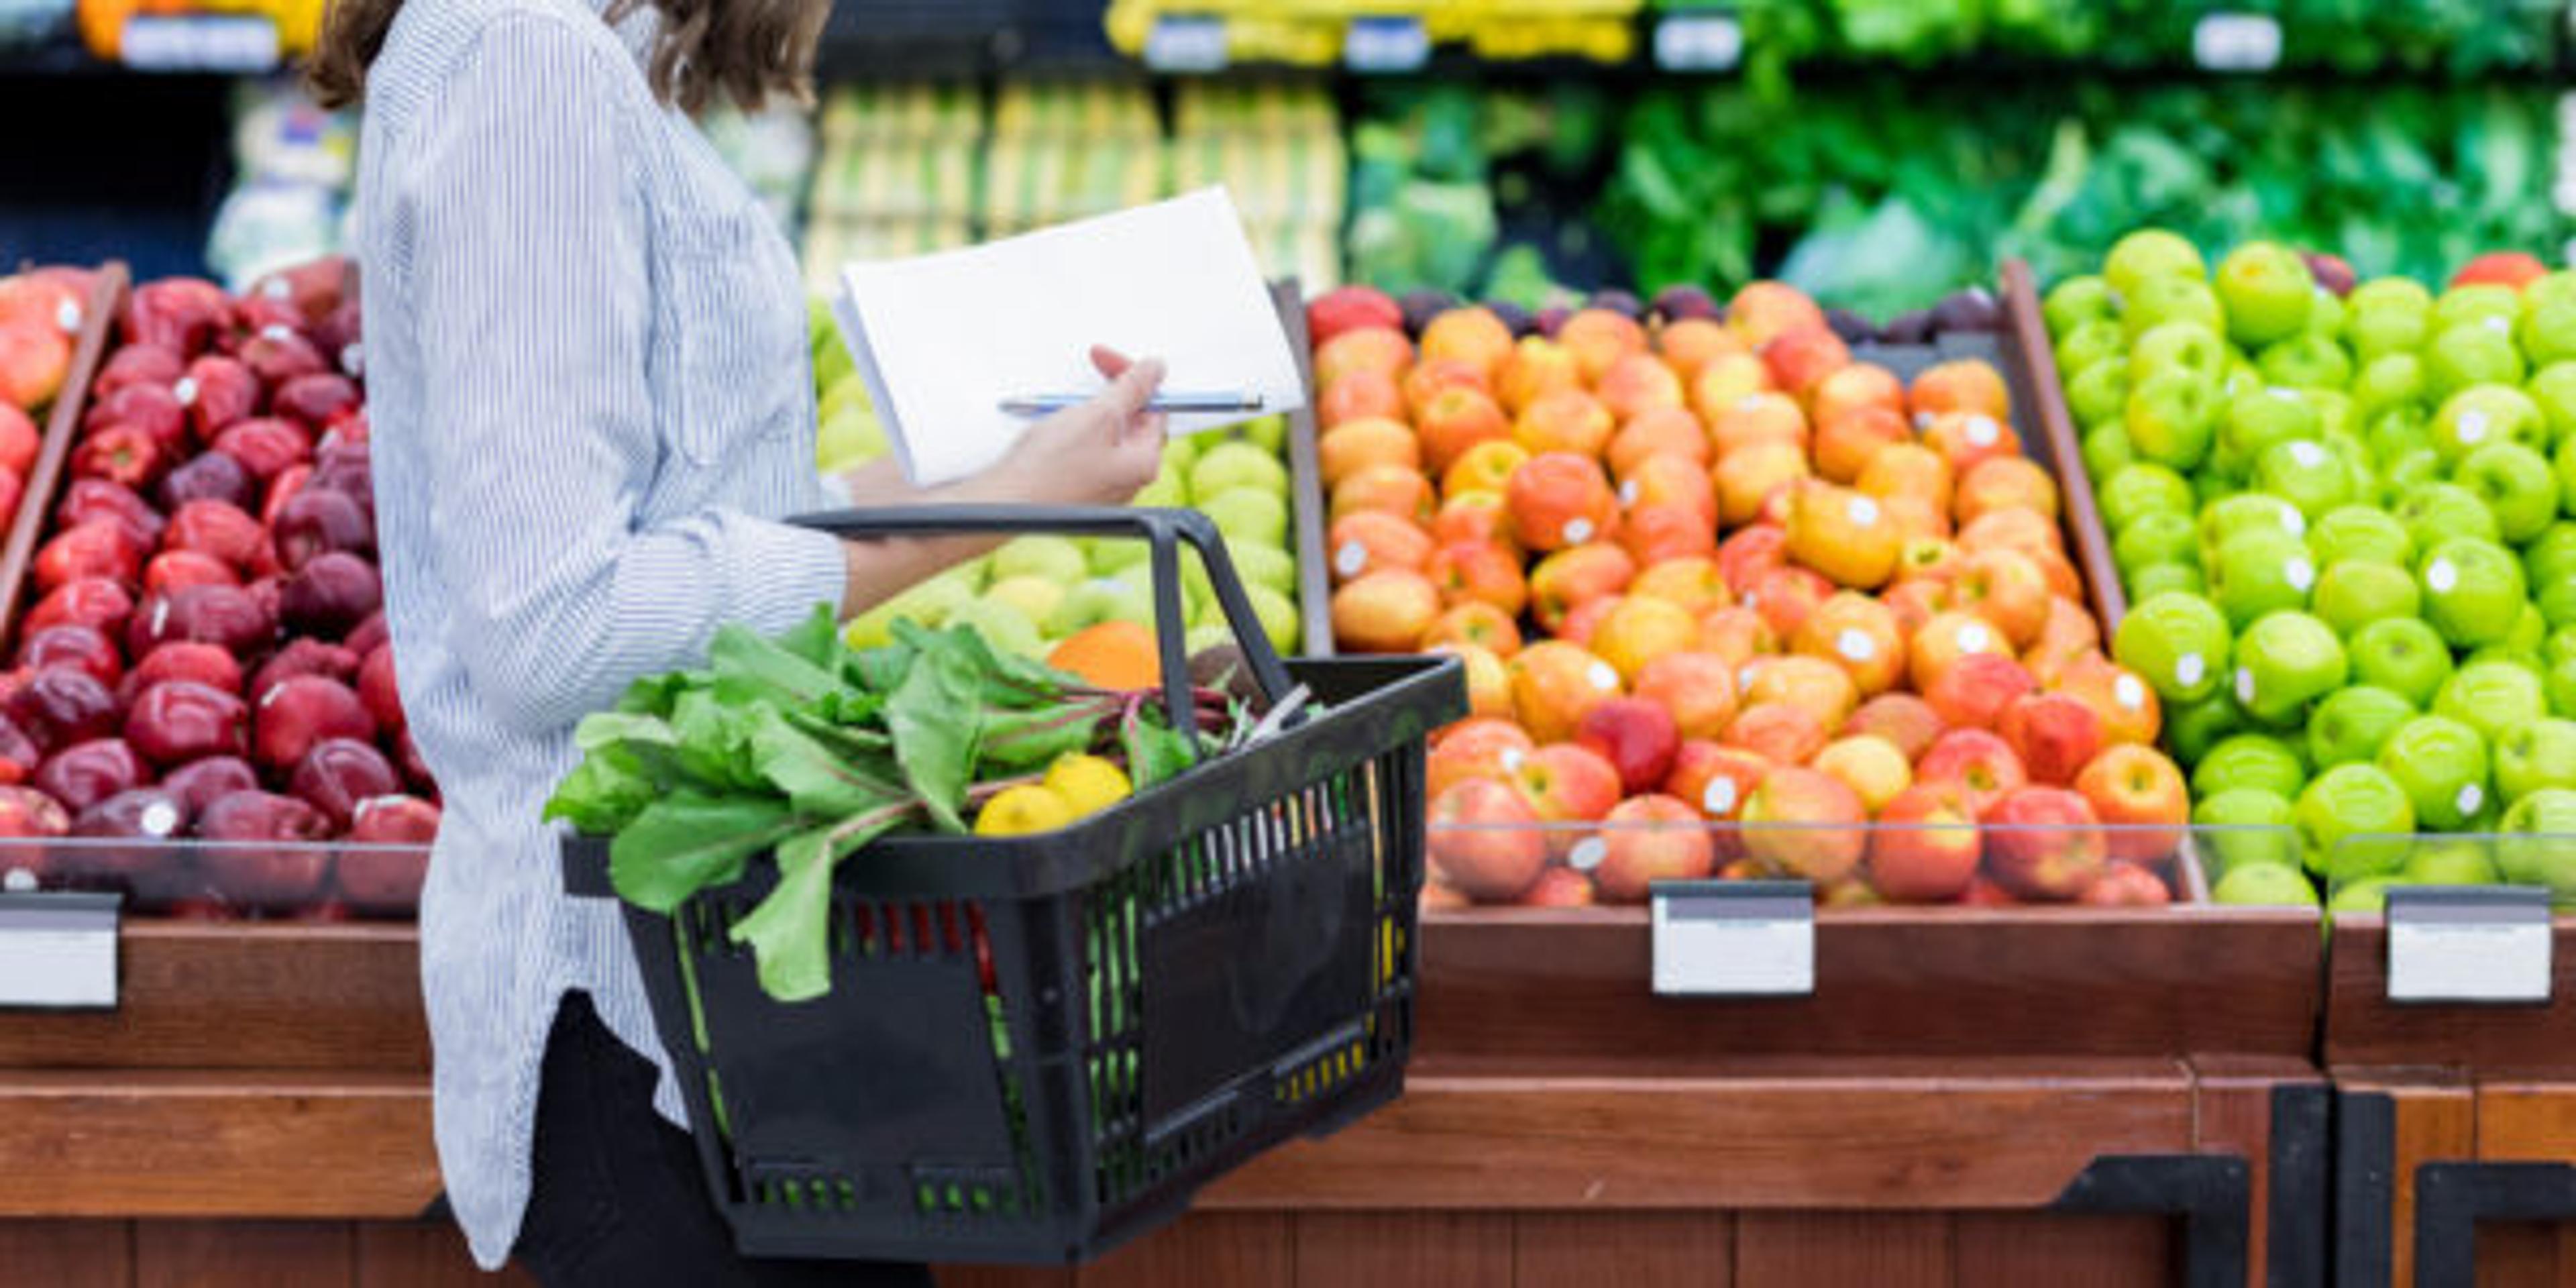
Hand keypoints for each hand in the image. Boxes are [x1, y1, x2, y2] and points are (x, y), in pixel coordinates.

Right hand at [980, 346, 1166, 506]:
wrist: (1006, 502)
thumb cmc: (1050, 468)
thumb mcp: (1098, 415)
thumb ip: (1132, 388)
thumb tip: (1155, 369)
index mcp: (1143, 463)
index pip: (1153, 407)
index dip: (1131, 378)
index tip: (1106, 361)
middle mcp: (1128, 479)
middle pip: (1130, 420)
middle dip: (1108, 394)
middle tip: (1082, 383)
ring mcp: (1104, 485)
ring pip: (1105, 433)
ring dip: (1086, 411)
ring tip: (1061, 411)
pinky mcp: (1080, 486)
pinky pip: (1085, 449)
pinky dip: (1073, 430)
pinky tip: (1053, 430)